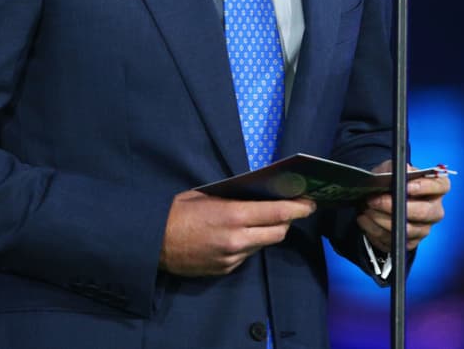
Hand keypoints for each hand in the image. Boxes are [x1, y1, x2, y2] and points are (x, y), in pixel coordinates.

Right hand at [159, 190, 316, 276]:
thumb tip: (256, 194)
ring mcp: (232, 257)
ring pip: (263, 244)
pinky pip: (246, 255)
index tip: (310, 202)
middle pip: (278, 232)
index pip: (278, 212)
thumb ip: (233, 198)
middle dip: (287, 221)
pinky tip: (238, 235)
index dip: (298, 207)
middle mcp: (237, 239)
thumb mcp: (206, 196)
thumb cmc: (177, 212)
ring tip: (262, 221)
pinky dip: (248, 244)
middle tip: (292, 210)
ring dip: (267, 233)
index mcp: (233, 215)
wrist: (153, 243)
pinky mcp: (225, 269)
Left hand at [356, 161, 449, 253]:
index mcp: (436, 188)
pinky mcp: (410, 243)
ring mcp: (424, 229)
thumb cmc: (388, 182)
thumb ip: (395, 169)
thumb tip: (404, 169)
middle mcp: (435, 210)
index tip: (406, 186)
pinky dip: (375, 229)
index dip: (425, 187)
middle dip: (397, 206)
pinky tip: (364, 218)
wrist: (378, 199)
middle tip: (376, 200)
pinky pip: (394, 240)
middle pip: (425, 212)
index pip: (441, 186)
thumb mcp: (389, 170)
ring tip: (367, 209)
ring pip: (407, 229)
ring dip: (382, 219)